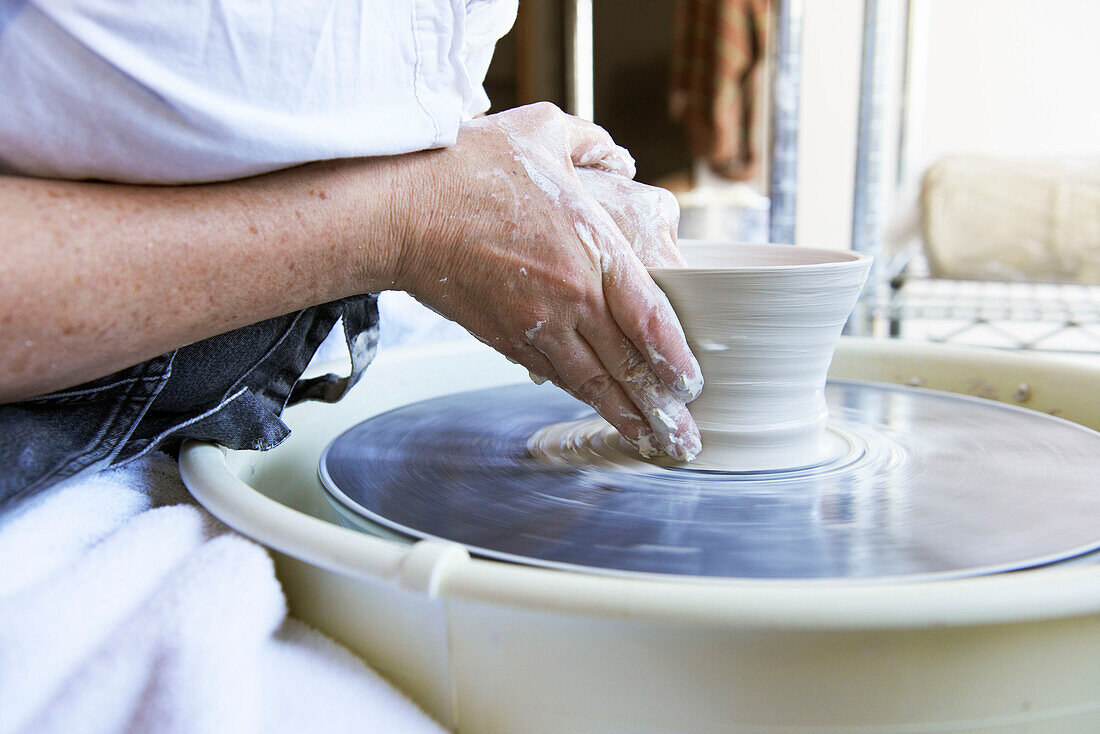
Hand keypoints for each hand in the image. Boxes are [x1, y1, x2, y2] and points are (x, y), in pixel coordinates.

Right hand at [389, 103, 702, 460]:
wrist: (402, 212)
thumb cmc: (468, 170)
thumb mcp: (542, 131)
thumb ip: (590, 143)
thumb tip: (620, 156)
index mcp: (592, 249)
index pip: (649, 317)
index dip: (675, 359)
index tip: (693, 385)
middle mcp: (570, 296)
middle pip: (627, 366)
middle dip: (661, 410)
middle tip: (686, 440)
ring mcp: (537, 324)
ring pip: (591, 383)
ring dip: (625, 418)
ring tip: (653, 443)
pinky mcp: (507, 339)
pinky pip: (554, 376)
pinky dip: (581, 397)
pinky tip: (600, 410)